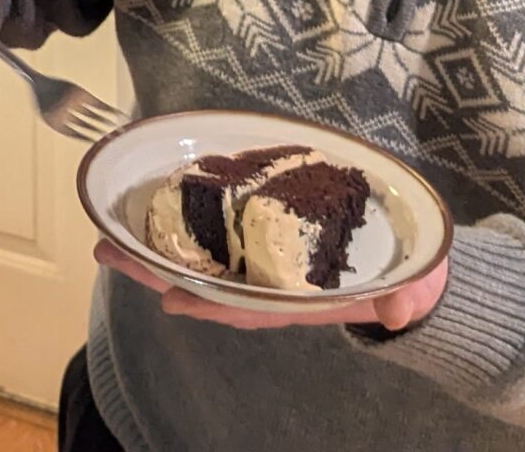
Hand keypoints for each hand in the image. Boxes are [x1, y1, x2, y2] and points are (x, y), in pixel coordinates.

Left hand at [93, 239, 449, 332]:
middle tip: (110, 252)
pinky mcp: (269, 231)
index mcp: (301, 298)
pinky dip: (188, 225)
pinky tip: (155, 212)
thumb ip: (407, 296)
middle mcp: (274, 282)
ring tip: (111, 236)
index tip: (173, 297)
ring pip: (204, 258)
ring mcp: (267, 259)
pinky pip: (221, 233)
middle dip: (159, 270)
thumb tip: (398, 312)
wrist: (415, 264)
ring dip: (157, 249)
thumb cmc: (407, 276)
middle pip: (209, 281)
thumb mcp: (413, 286)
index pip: (250, 307)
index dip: (212, 304)